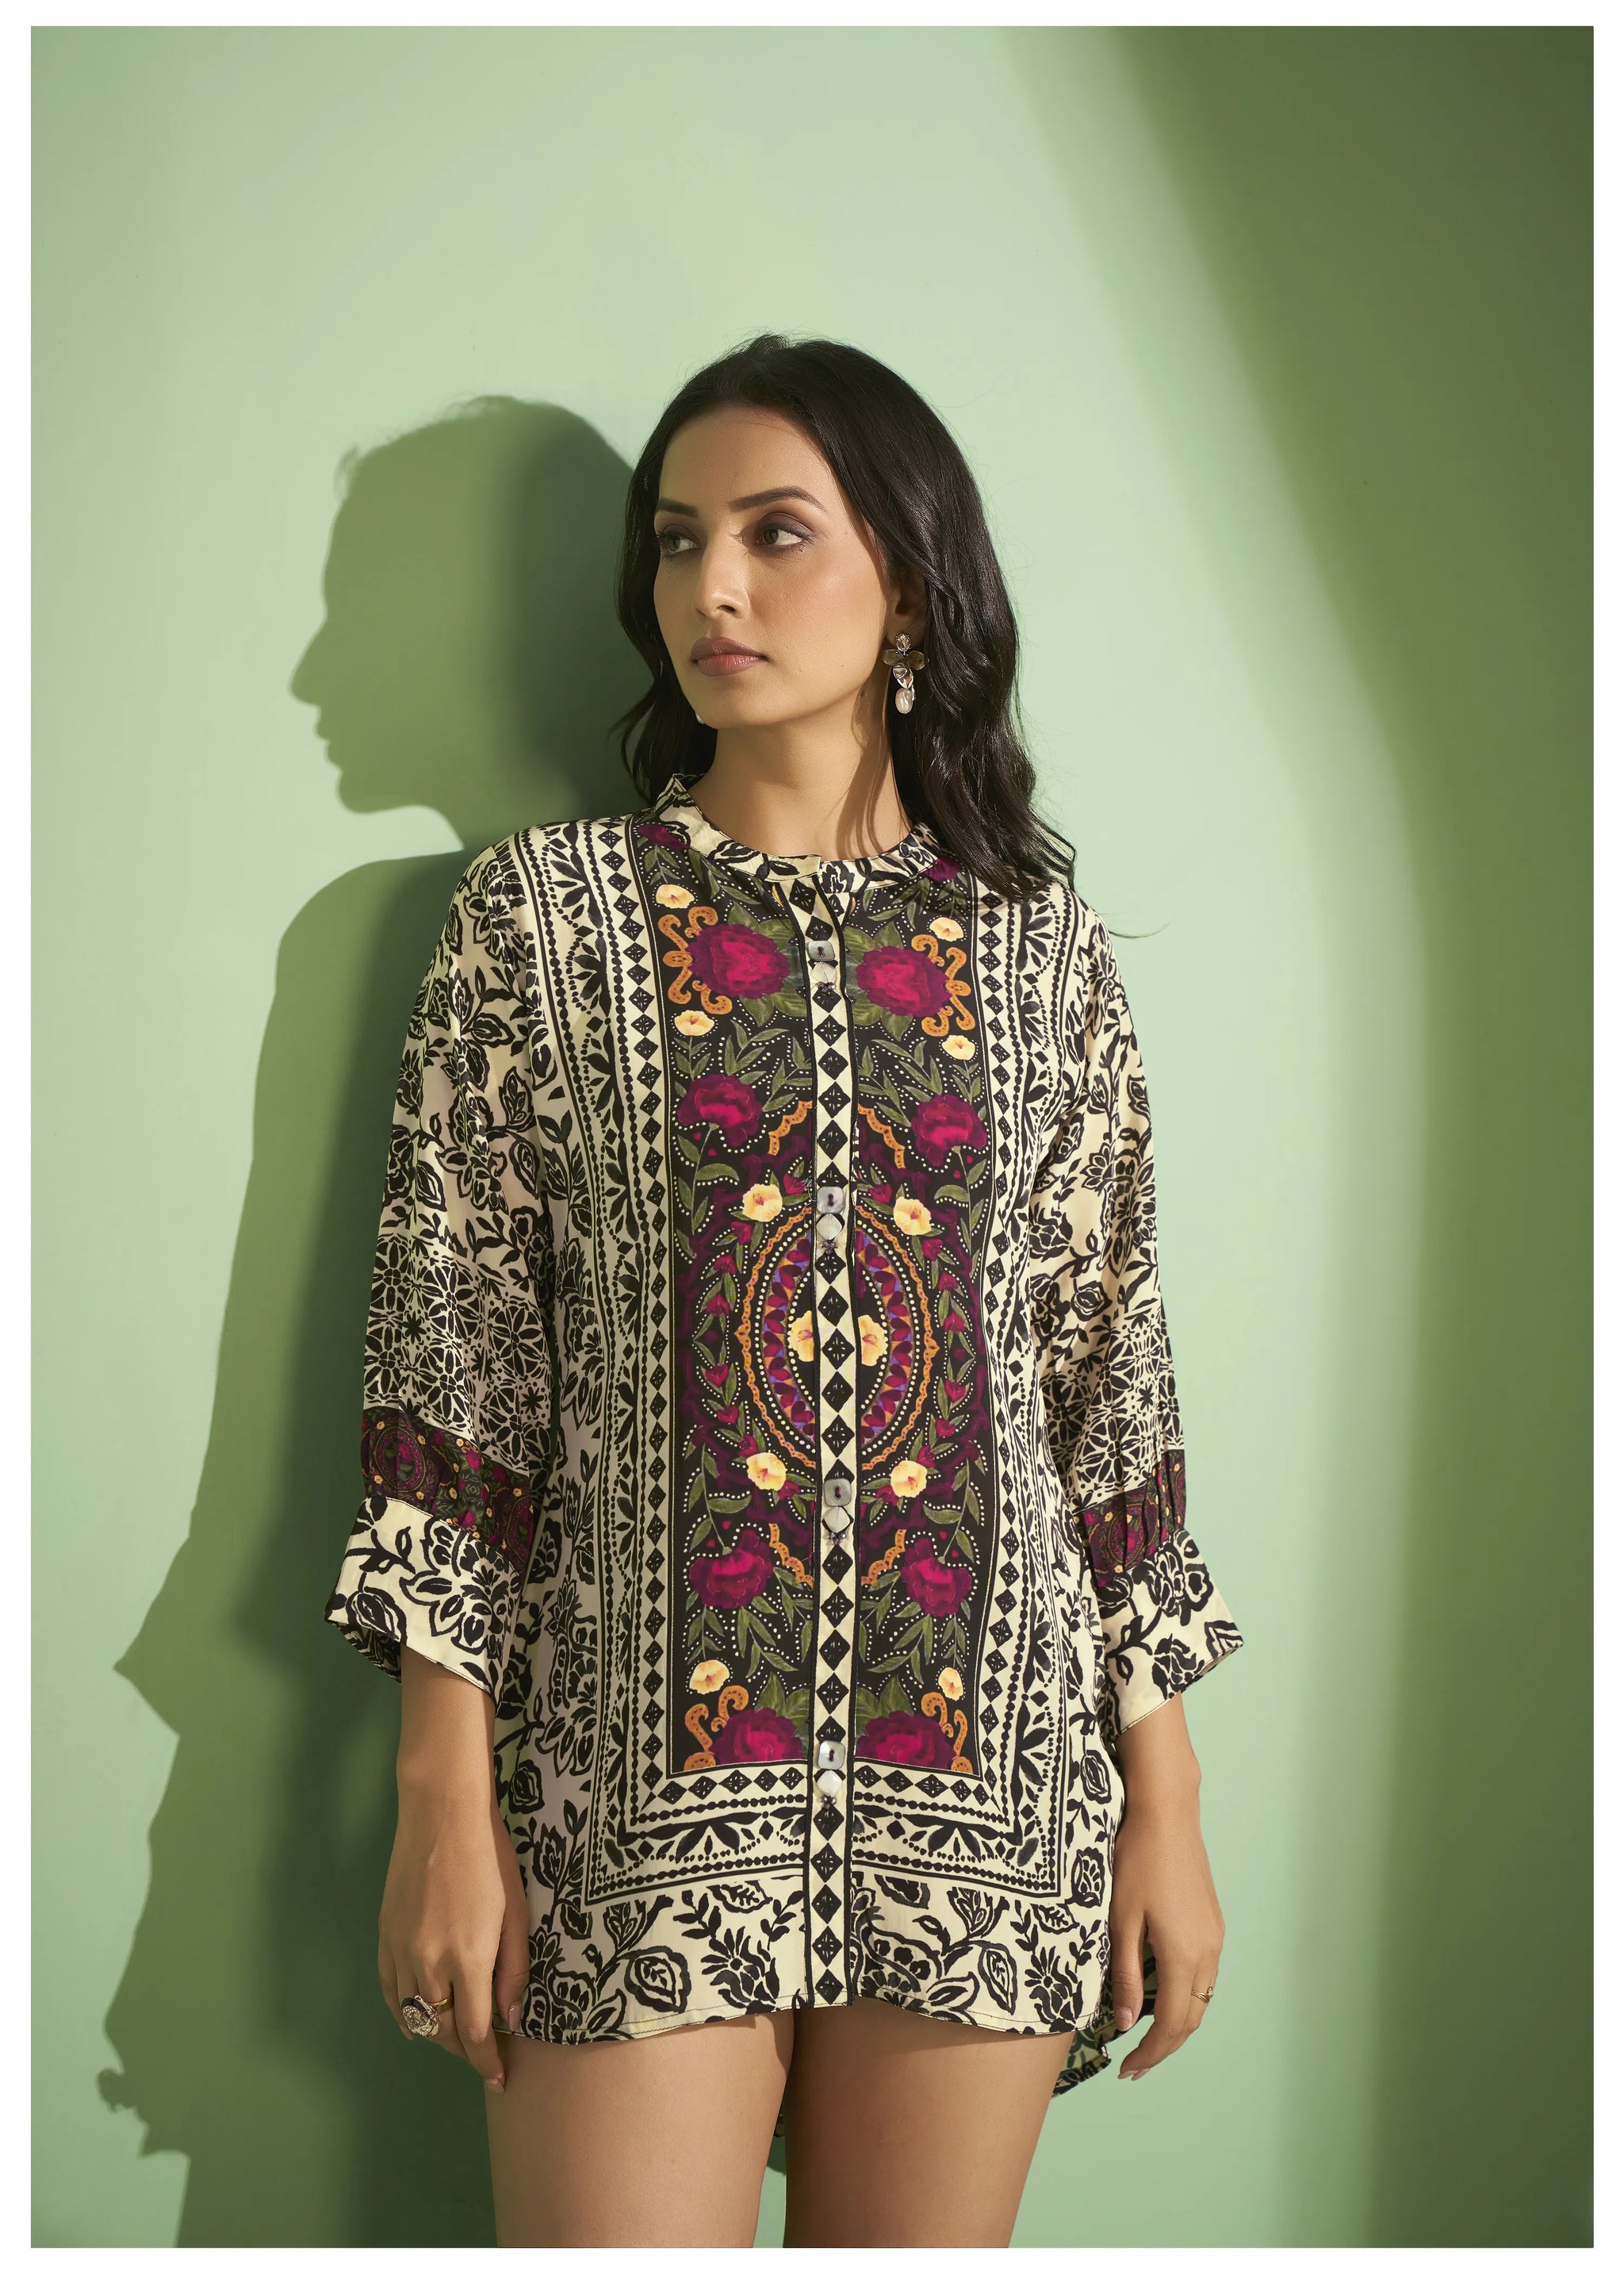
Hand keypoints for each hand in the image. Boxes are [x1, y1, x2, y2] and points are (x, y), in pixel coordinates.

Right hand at [378, 1675, 531, 2092]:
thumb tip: (512, 2019)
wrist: (442, 1815)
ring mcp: (402, 1951)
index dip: (487, 2061)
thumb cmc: (490, 1858)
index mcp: (468, 1958)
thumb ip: (514, 1970)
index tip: (499, 2078)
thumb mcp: (517, 1914)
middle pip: (441, 2030)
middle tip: (484, 2055)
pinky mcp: (385, 1937)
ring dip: (436, 2033)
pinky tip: (417, 2018)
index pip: (475, 2031)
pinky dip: (404, 2012)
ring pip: (414, 2015)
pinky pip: (391, 1991)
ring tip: (458, 2038)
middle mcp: (429, 1963)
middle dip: (464, 2051)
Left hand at [1107, 1706, 1224, 2081]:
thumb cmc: (1136, 1861)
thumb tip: (1125, 2024)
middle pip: (1192, 2019)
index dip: (1151, 2054)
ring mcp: (1214, 1936)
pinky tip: (1160, 1992)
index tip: (1128, 2070)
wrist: (1167, 1813)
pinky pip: (1204, 1974)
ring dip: (1176, 2021)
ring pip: (1202, 1998)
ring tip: (1143, 2034)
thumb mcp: (1121, 1921)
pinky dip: (1184, 1995)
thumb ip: (1125, 1976)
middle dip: (1164, 2046)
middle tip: (1134, 2063)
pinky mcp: (1212, 1922)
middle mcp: (1208, 1952)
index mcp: (1184, 1956)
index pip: (1172, 2025)